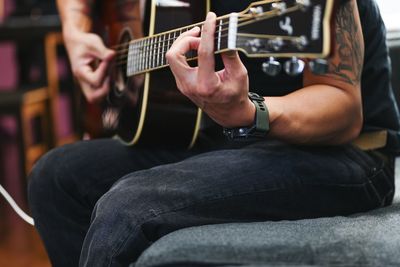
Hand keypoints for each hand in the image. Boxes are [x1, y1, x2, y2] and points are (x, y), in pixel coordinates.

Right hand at [64, 29, 114, 102]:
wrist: (75, 42)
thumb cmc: (84, 42)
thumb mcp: (93, 42)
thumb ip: (103, 51)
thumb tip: (113, 55)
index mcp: (80, 71)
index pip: (95, 80)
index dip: (105, 70)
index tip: (107, 58)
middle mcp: (82, 81)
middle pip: (92, 98)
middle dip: (105, 89)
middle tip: (109, 76)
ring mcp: (86, 84)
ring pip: (95, 98)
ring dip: (105, 90)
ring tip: (109, 75)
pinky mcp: (90, 84)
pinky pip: (98, 93)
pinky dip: (106, 88)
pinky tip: (109, 75)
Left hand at [166, 12, 254, 127]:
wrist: (229, 113)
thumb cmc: (235, 96)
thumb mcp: (239, 74)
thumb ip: (231, 54)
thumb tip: (225, 35)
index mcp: (206, 85)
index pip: (203, 52)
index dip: (207, 32)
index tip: (211, 20)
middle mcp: (190, 86)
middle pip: (174, 55)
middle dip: (185, 38)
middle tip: (200, 32)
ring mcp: (183, 85)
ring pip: (172, 57)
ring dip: (184, 43)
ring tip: (199, 37)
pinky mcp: (182, 83)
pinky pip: (176, 62)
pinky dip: (184, 50)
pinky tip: (196, 46)